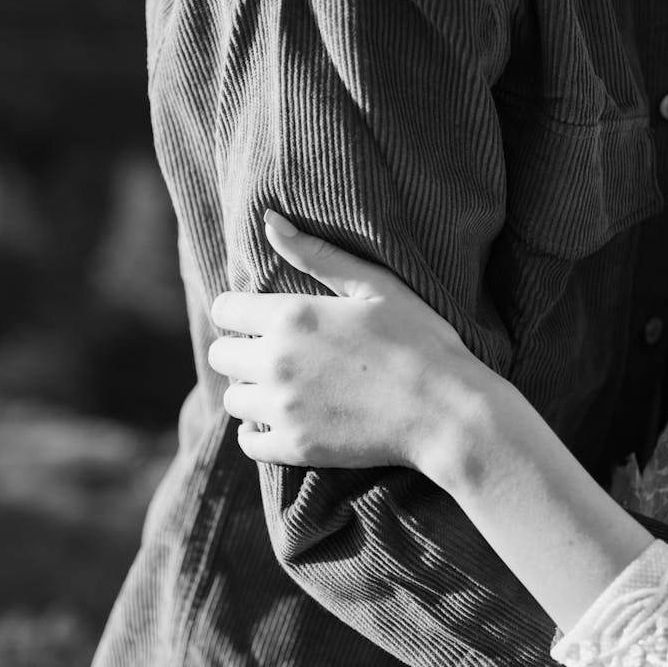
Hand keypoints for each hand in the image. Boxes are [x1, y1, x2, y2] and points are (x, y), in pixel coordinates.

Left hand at [208, 210, 500, 486]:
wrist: (447, 412)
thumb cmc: (419, 340)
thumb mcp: (374, 285)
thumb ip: (316, 254)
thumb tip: (269, 220)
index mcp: (292, 315)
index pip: (224, 309)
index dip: (237, 311)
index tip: (257, 319)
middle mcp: (277, 361)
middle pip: (220, 355)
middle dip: (239, 350)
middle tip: (271, 354)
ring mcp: (283, 408)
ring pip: (232, 399)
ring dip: (250, 391)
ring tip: (282, 387)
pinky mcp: (295, 447)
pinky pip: (248, 443)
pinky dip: (258, 433)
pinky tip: (281, 421)